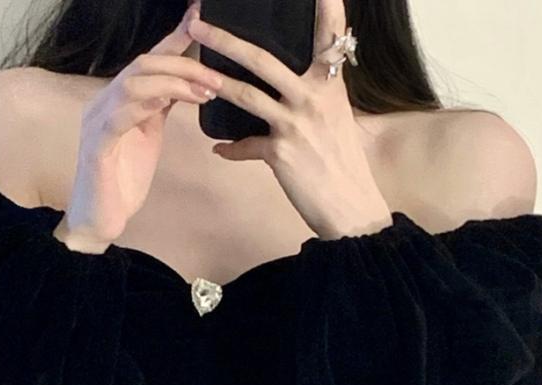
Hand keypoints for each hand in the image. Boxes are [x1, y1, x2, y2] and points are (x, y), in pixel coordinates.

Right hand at [56, 2, 224, 247]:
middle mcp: (105, 101)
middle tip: (218, 75)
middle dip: (184, 64)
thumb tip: (189, 83)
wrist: (99, 220)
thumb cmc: (123, 180)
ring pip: (134, 84)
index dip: (176, 39)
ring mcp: (98, 121)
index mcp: (120, 98)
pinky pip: (119, 115)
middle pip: (144, 64)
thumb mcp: (149, 136)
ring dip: (174, 83)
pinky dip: (147, 106)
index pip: (150, 61)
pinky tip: (168, 106)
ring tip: (206, 90)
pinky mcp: (97, 146)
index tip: (201, 19)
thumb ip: (162, 108)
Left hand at [188, 0, 393, 239]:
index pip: (330, 37)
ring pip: (246, 95)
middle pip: (263, 60)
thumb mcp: (338, 118)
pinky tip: (219, 149)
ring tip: (191, 71)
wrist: (350, 208)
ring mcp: (295, 125)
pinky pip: (246, 145)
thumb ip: (320, 91)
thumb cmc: (344, 164)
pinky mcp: (280, 153)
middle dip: (227, 40)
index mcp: (330, 85)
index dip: (327, 9)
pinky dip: (231, 149)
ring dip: (214, 81)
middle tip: (199, 23)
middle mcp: (312, 98)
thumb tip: (304, 75)